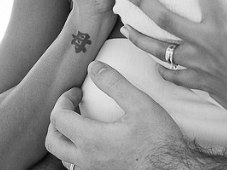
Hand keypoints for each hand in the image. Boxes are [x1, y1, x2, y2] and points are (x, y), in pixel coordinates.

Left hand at [46, 61, 188, 169]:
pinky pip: (78, 166)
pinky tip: (94, 141)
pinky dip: (77, 151)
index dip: (64, 99)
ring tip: (80, 122)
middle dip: (57, 119)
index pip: (59, 118)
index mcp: (91, 140)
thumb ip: (114, 83)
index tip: (77, 91)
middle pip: (53, 141)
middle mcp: (86, 160)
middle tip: (73, 105)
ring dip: (65, 137)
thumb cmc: (159, 140)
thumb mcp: (139, 103)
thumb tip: (94, 67)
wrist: (173, 169)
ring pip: (63, 157)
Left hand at [121, 0, 226, 134]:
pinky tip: (156, 65)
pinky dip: (162, 70)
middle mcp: (206, 43)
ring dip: (139, 37)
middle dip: (142, 1)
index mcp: (226, 25)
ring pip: (159, 50)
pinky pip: (172, 77)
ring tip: (126, 28)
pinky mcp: (200, 84)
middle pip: (164, 18)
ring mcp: (199, 66)